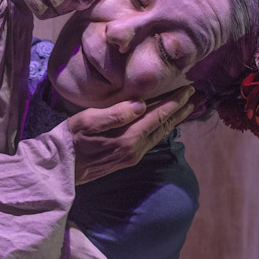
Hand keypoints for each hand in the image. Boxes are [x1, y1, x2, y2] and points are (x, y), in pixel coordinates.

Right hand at [67, 86, 194, 184]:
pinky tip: (165, 123)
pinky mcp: (128, 160)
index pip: (157, 115)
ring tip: (187, 108)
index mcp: (127, 137)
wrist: (62, 168)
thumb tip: (141, 104)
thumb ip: (116, 113)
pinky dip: (163, 129)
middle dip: (181, 110)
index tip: (188, 89)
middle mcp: (135, 149)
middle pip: (164, 126)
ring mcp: (132, 157)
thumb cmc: (71, 139)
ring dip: (175, 120)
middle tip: (197, 97)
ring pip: (160, 135)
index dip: (174, 102)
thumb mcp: (88, 120)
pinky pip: (152, 141)